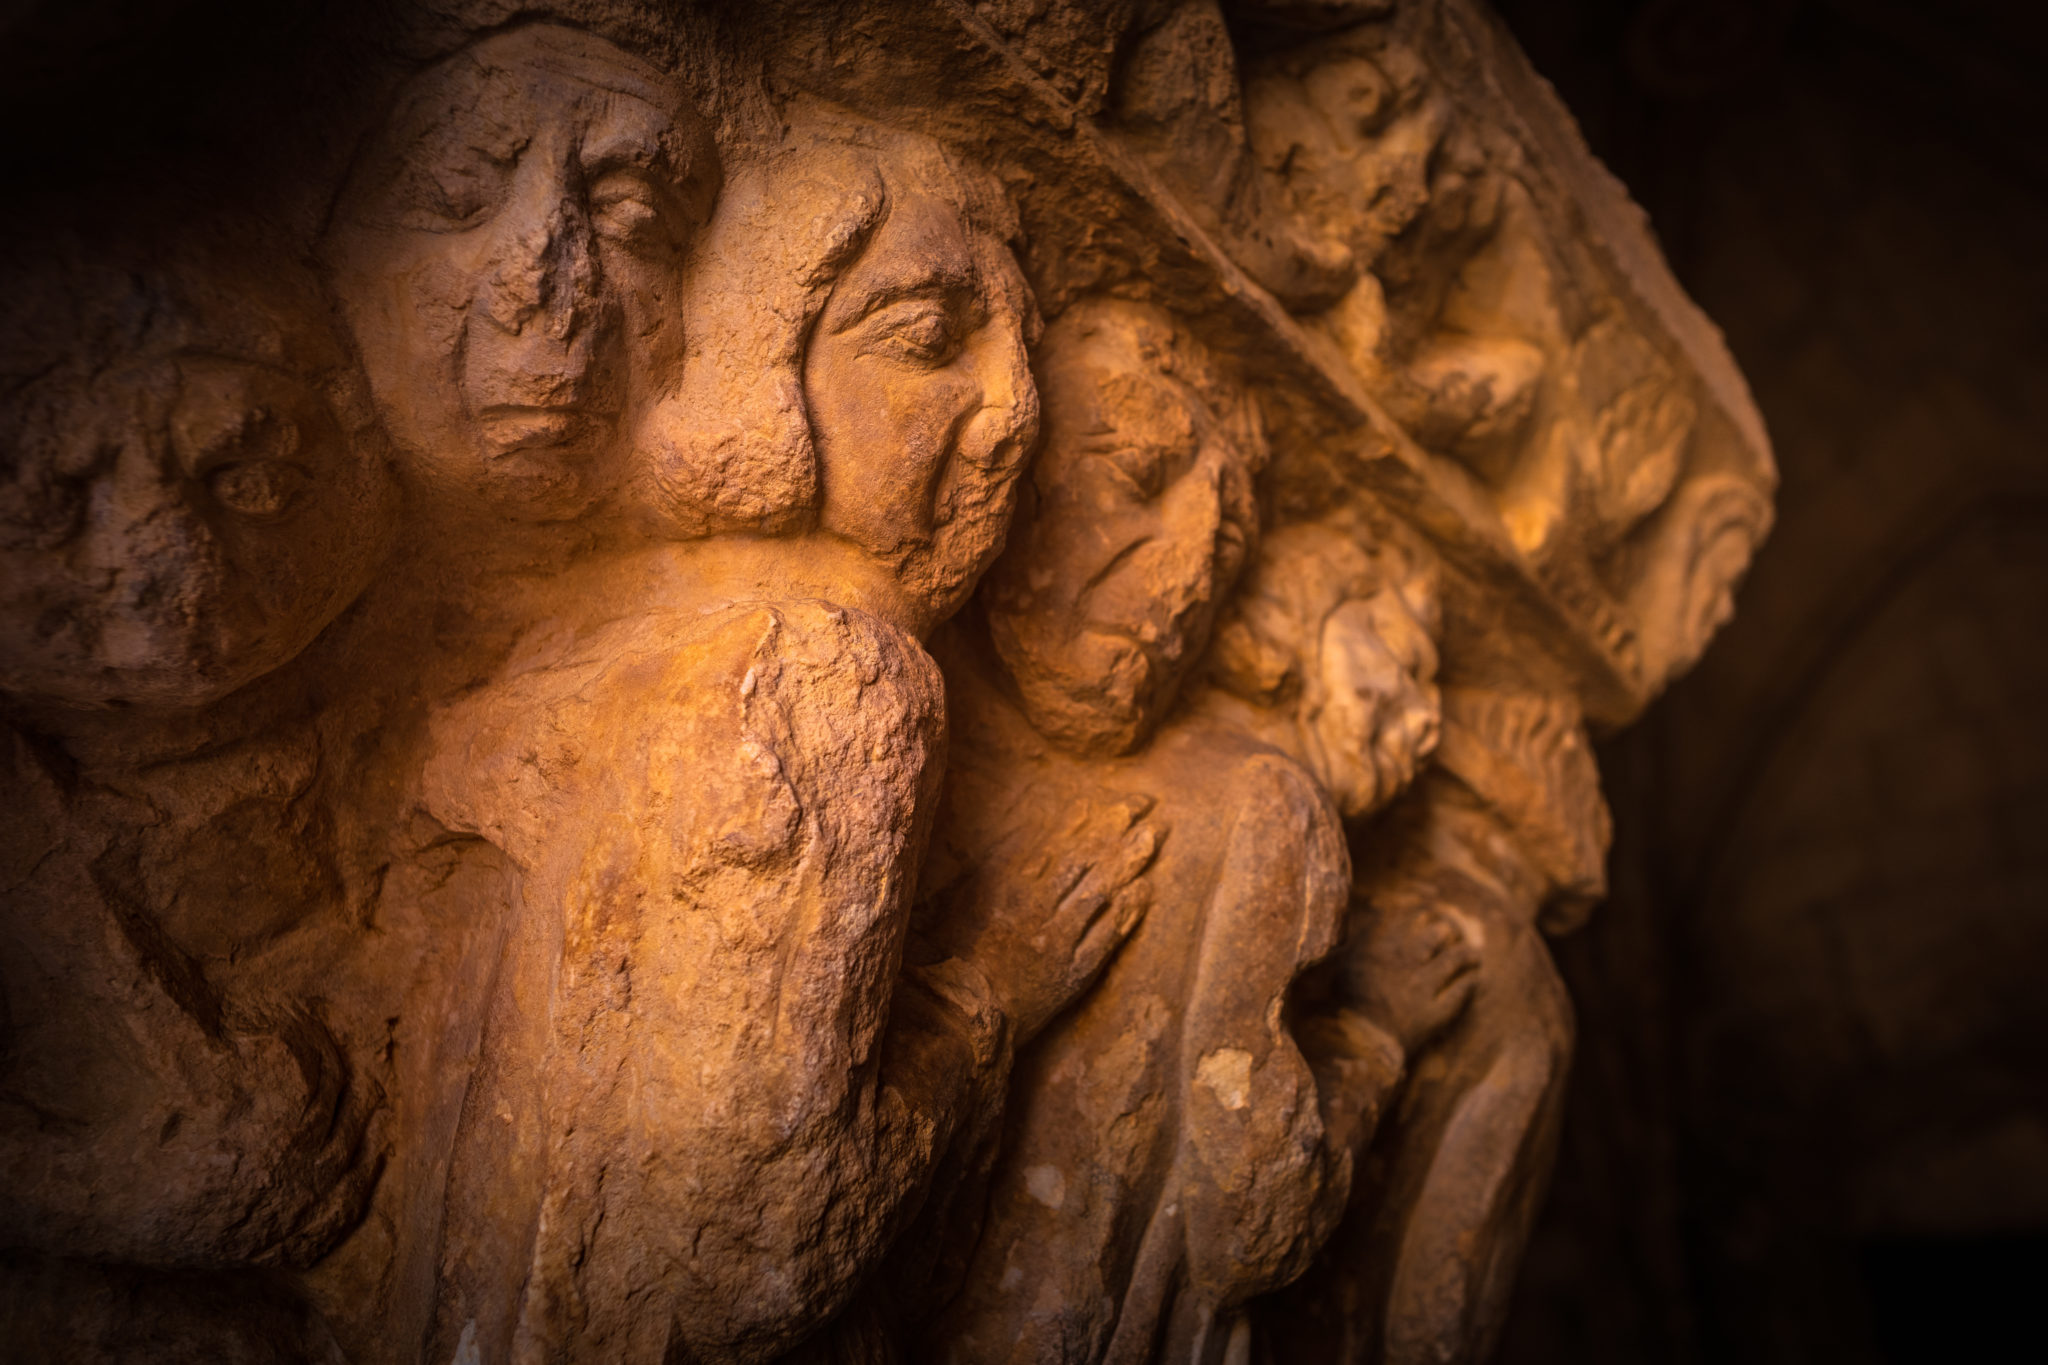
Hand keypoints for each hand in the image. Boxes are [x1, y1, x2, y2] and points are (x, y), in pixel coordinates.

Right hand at [923, 793, 1159, 1041]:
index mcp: (1013, 889)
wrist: (966, 1012)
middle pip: (1088, 861)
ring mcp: (1062, 939)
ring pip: (1101, 892)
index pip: (1063, 845)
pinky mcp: (1075, 970)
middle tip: (1146, 805)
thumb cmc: (959, 956)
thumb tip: (1028, 842)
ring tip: (1152, 836)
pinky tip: (1144, 891)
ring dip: (1129, 863)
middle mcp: (1042, 908)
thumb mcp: (967, 903)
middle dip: (1119, 831)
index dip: (1093, 821)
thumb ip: (995, 870)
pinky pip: (1106, 936)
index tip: (1115, 803)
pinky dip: (1126, 912)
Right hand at [1341, 895, 1478, 1056]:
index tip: (1429, 916)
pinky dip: (1469, 983)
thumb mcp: (1347, 968)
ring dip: (1467, 955)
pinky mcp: (1435, 1014)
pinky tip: (1474, 980)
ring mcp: (1422, 988)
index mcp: (1382, 950)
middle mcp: (1405, 964)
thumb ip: (1363, 946)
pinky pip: (1460, 993)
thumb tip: (1377, 926)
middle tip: (1454, 934)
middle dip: (1447, 932)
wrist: (1355, 1045)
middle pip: (1436, 936)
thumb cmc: (1343, 1007)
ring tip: (1474, 956)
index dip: (1423, 917)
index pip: (1410, 921)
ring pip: (1454, 961)